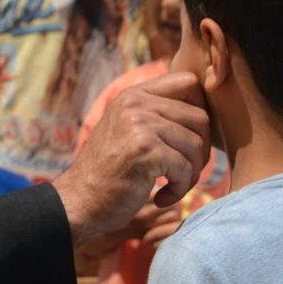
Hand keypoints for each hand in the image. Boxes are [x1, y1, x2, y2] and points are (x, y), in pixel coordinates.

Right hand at [53, 72, 208, 245]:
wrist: (79, 201)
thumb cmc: (108, 172)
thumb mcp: (126, 128)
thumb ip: (154, 112)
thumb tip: (203, 106)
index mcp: (133, 94)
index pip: (189, 82)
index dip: (200, 110)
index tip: (188, 138)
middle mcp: (135, 103)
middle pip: (200, 118)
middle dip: (200, 151)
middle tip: (183, 172)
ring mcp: (139, 126)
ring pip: (197, 145)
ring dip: (190, 174)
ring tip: (172, 186)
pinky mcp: (145, 152)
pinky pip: (186, 169)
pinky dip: (180, 190)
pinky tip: (162, 198)